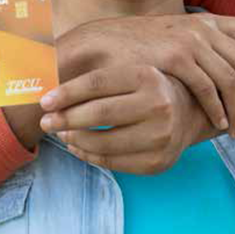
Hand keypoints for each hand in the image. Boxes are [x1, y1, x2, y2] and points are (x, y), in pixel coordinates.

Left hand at [39, 64, 212, 173]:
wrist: (190, 112)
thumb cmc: (148, 88)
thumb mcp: (132, 72)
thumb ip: (99, 75)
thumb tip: (50, 76)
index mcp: (148, 75)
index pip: (97, 83)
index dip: (66, 92)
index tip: (44, 101)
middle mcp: (158, 104)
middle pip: (99, 113)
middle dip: (65, 118)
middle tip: (45, 121)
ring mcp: (161, 136)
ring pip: (102, 142)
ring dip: (74, 138)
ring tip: (61, 133)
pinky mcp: (158, 162)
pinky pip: (112, 162)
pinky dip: (88, 155)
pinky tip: (77, 146)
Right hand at [56, 13, 234, 138]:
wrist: (98, 45)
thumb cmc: (135, 49)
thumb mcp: (172, 39)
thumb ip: (199, 48)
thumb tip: (222, 66)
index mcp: (206, 21)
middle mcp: (202, 28)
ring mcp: (189, 41)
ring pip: (233, 79)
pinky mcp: (175, 57)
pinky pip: (209, 88)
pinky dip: (219, 109)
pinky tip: (219, 124)